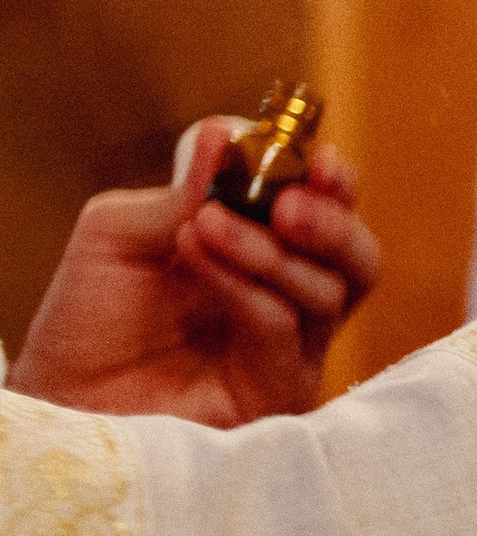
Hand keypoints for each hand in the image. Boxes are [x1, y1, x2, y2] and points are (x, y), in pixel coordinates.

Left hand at [11, 120, 382, 424]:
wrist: (61, 400)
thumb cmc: (87, 326)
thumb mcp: (119, 234)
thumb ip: (179, 191)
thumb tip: (225, 134)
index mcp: (264, 258)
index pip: (324, 217)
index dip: (330, 185)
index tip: (314, 155)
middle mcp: (289, 303)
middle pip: (356, 259)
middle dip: (333, 220)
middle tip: (289, 199)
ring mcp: (289, 350)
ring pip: (329, 290)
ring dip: (270, 247)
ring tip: (207, 223)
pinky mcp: (277, 390)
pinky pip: (282, 325)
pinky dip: (244, 281)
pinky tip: (199, 252)